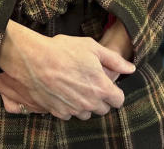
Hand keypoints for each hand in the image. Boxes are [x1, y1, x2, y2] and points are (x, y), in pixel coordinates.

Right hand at [0, 20, 134, 119]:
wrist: (32, 60)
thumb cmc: (63, 50)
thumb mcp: (92, 47)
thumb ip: (114, 60)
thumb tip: (130, 68)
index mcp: (101, 87)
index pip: (118, 100)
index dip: (115, 92)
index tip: (108, 84)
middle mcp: (89, 103)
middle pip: (103, 109)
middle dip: (101, 98)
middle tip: (91, 83)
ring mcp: (73, 110)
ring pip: (86, 113)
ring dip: (85, 104)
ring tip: (76, 87)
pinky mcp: (58, 113)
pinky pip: (70, 114)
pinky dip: (69, 106)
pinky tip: (63, 91)